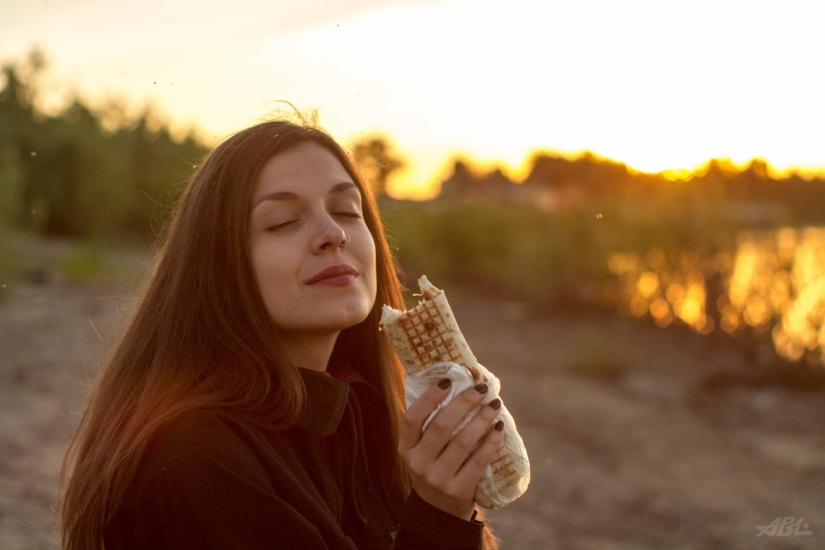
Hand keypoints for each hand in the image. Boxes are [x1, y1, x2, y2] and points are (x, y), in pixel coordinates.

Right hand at [398, 379, 504, 519]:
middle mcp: (418, 464)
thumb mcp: (422, 450)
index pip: (412, 419)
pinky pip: (478, 461)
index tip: (448, 381)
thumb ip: (431, 424)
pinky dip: (491, 442)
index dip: (429, 398)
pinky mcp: (458, 490)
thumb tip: (457, 385)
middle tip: (480, 388)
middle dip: (463, 403)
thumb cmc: (434, 466)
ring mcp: (438, 478)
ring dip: (481, 419)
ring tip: (494, 404)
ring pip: (462, 442)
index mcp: (406, 448)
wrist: (438, 511)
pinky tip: (499, 428)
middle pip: (441, 426)